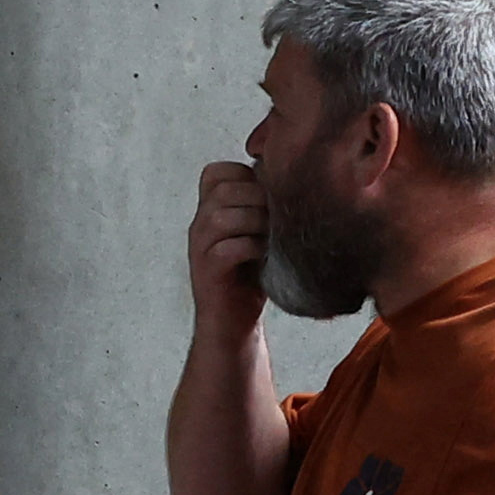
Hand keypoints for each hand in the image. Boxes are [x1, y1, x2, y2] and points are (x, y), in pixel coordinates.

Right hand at [190, 160, 267, 334]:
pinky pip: (227, 249)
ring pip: (220, 217)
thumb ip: (260, 207)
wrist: (233, 321)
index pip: (216, 172)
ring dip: (255, 221)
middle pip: (222, 190)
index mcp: (208, 210)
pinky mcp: (208, 271)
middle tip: (280, 214)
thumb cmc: (250, 275)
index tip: (269, 194)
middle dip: (258, 197)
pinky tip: (267, 255)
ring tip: (274, 233)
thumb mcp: (253, 233)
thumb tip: (296, 179)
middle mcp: (199, 225)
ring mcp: (199, 248)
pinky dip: (252, 247)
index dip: (246, 175)